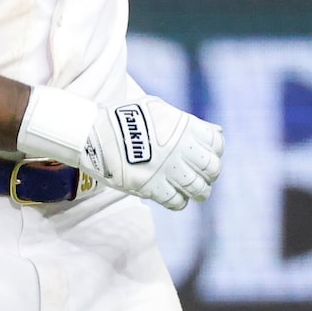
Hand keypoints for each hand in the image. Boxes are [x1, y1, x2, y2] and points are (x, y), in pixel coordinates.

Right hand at [93, 97, 223, 209]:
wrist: (94, 132)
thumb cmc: (125, 117)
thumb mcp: (160, 108)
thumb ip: (188, 122)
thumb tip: (217, 131)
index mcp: (184, 126)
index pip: (216, 144)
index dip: (215, 152)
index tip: (206, 156)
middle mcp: (181, 148)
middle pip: (212, 168)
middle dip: (210, 174)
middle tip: (203, 177)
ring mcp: (168, 169)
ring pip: (198, 188)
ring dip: (199, 192)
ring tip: (195, 193)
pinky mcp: (152, 186)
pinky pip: (176, 201)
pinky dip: (179, 202)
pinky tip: (175, 198)